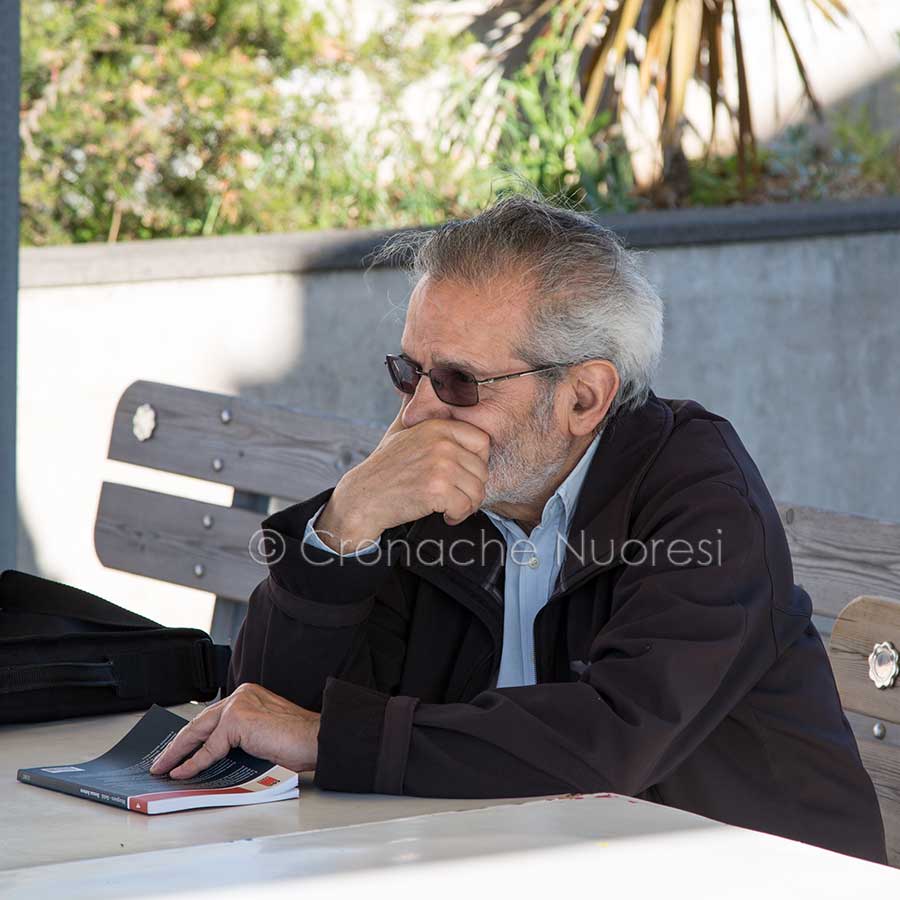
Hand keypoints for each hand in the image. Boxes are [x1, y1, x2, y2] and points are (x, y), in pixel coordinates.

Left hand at [149, 683, 319, 778]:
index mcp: (248, 695)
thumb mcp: (261, 737)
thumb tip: (214, 758)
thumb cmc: (297, 742)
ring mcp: (238, 704)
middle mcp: (242, 694)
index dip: (193, 736)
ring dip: (178, 752)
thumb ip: (239, 739)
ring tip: (164, 767)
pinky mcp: (237, 719)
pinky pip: (209, 748)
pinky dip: (193, 763)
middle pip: (200, 722)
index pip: (212, 717)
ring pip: (199, 731)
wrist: (315, 739)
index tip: (179, 750)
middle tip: (162, 761)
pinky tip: (182, 772)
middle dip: (178, 744)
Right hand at [314, 410, 490, 550]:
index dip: (477, 462)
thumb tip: (417, 381)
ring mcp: (440, 465)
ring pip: (477, 491)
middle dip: (471, 488)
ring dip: (466, 505)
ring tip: (449, 505)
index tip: (462, 473)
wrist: (363, 497)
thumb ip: (415, 408)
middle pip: (482, 470)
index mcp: (438, 426)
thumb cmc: (385, 467)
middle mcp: (442, 442)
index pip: (483, 441)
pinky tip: (444, 514)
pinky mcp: (437, 489)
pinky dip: (457, 515)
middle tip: (453, 495)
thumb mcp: (401, 429)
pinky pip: (466, 507)